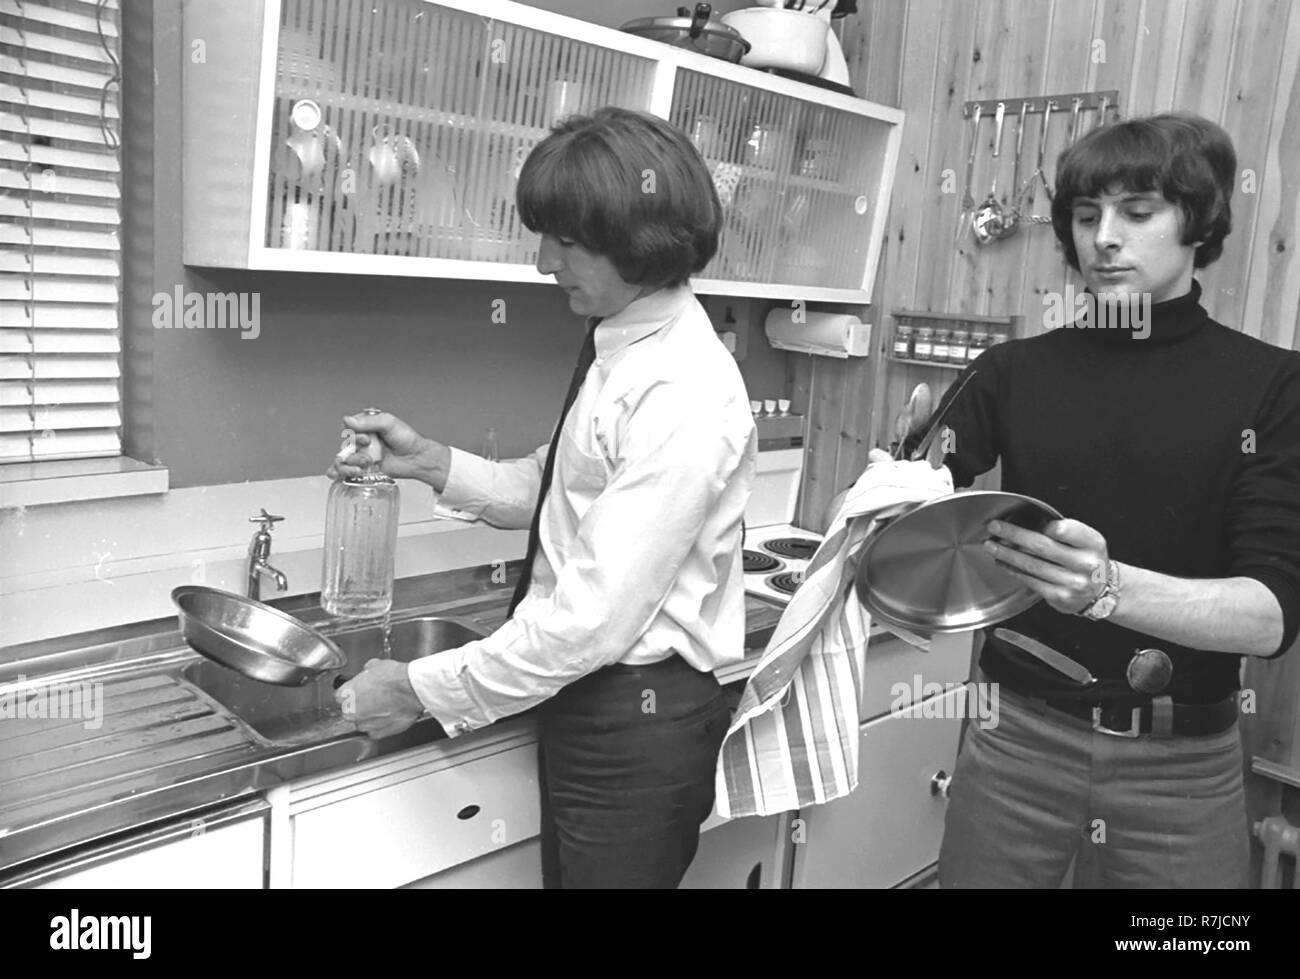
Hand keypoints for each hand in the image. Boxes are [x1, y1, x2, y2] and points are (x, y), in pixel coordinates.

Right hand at [325, 410, 449, 489]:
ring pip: (343, 460)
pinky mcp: (364, 468)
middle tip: (368, 457)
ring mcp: (362, 455)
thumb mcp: (389, 423)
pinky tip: (336, 475)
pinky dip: (338, 473)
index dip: (354, 436)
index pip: (349, 429)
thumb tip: (347, 420)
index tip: (366, 439)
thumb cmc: (406, 439)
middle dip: (354, 454)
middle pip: (345, 446)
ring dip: (348, 465)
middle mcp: (362, 440)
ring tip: (361, 468)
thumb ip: (368, 422)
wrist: (416, 458)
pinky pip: (345, 470)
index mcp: (366, 426)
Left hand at [334, 658, 425, 738]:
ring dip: (370, 717)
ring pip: (363, 722)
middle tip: (374, 699)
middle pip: (350, 711)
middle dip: (360, 706)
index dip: (351, 693)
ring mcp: (364, 725)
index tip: (358, 692)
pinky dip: (381, 725)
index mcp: (346, 694)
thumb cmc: (395, 677)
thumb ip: (365, 674)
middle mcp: (351, 712)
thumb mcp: (375, 665)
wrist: (412, 689)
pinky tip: (390, 715)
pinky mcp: (378, 734)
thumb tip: (368, 674)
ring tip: (385, 707)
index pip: (340, 697)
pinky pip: (375, 731)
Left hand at [983, 518, 1109, 614]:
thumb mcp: (1086, 541)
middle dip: (1013, 534)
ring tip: (991, 546)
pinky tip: (1002, 563)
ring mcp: (1073, 582)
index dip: (1044, 525)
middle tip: (994, 527)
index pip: (1067, 530)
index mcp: (1093, 543)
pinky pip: (1031, 580)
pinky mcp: (1060, 596)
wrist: (1101, 591)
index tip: (1022, 517)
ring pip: (1032, 564)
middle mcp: (1085, 563)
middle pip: (1042, 546)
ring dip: (1007, 554)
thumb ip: (1064, 531)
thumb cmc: (1086, 559)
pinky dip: (1013, 570)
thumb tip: (1025, 523)